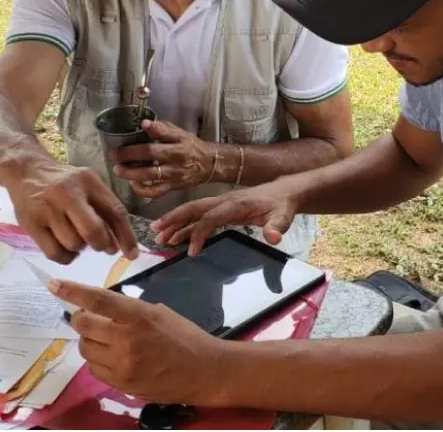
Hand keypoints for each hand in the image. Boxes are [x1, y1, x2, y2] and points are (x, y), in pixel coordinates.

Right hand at [6, 160, 137, 263]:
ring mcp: (47, 210)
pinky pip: (55, 253)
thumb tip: (118, 243)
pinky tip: (65, 247)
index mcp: (88, 182)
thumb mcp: (88, 184)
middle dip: (101, 244)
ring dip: (81, 248)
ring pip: (74, 244)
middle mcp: (68, 194)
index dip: (127, 236)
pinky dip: (65, 256)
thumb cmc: (64, 182)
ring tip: (76, 237)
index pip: (115, 211)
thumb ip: (104, 208)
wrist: (26, 171)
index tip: (132, 254)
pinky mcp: (31, 225)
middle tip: (101, 246)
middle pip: (93, 231)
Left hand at [51, 279, 225, 404]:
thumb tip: (100, 309)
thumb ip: (129, 311)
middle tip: (88, 317)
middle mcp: (127, 340)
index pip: (97, 300)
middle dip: (80, 318)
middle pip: (83, 325)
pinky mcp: (121, 384)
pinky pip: (94, 368)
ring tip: (106, 339)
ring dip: (89, 340)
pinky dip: (97, 359)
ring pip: (85, 348)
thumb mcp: (158, 313)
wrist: (203, 371)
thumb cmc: (184, 336)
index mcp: (139, 316)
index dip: (73, 291)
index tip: (54, 284)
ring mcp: (122, 364)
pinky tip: (113, 356)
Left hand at [110, 120, 215, 198]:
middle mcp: (177, 157)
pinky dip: (141, 190)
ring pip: (150, 175)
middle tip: (114, 154)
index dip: (154, 128)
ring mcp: (174, 174)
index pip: (166, 133)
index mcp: (180, 141)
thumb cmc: (191, 147)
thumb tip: (145, 123)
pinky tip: (133, 183)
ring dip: (131, 173)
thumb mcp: (181, 133)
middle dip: (129, 153)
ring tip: (118, 169)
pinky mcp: (172, 187)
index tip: (143, 124)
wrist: (209, 165)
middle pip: (151, 153)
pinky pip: (154, 192)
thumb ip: (163, 129)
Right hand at [150, 179, 298, 255]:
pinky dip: (186, 225)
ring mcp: (222, 203)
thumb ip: (277, 227)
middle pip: (194, 208)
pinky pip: (200, 216)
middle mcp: (224, 201)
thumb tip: (273, 237)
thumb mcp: (283, 217)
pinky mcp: (222, 208)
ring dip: (176, 222)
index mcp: (236, 204)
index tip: (190, 250)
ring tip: (159, 237)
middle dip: (174, 219)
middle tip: (157, 233)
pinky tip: (176, 236)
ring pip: (194, 211)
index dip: (199, 232)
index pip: (211, 216)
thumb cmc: (282, 205)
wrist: (285, 192)